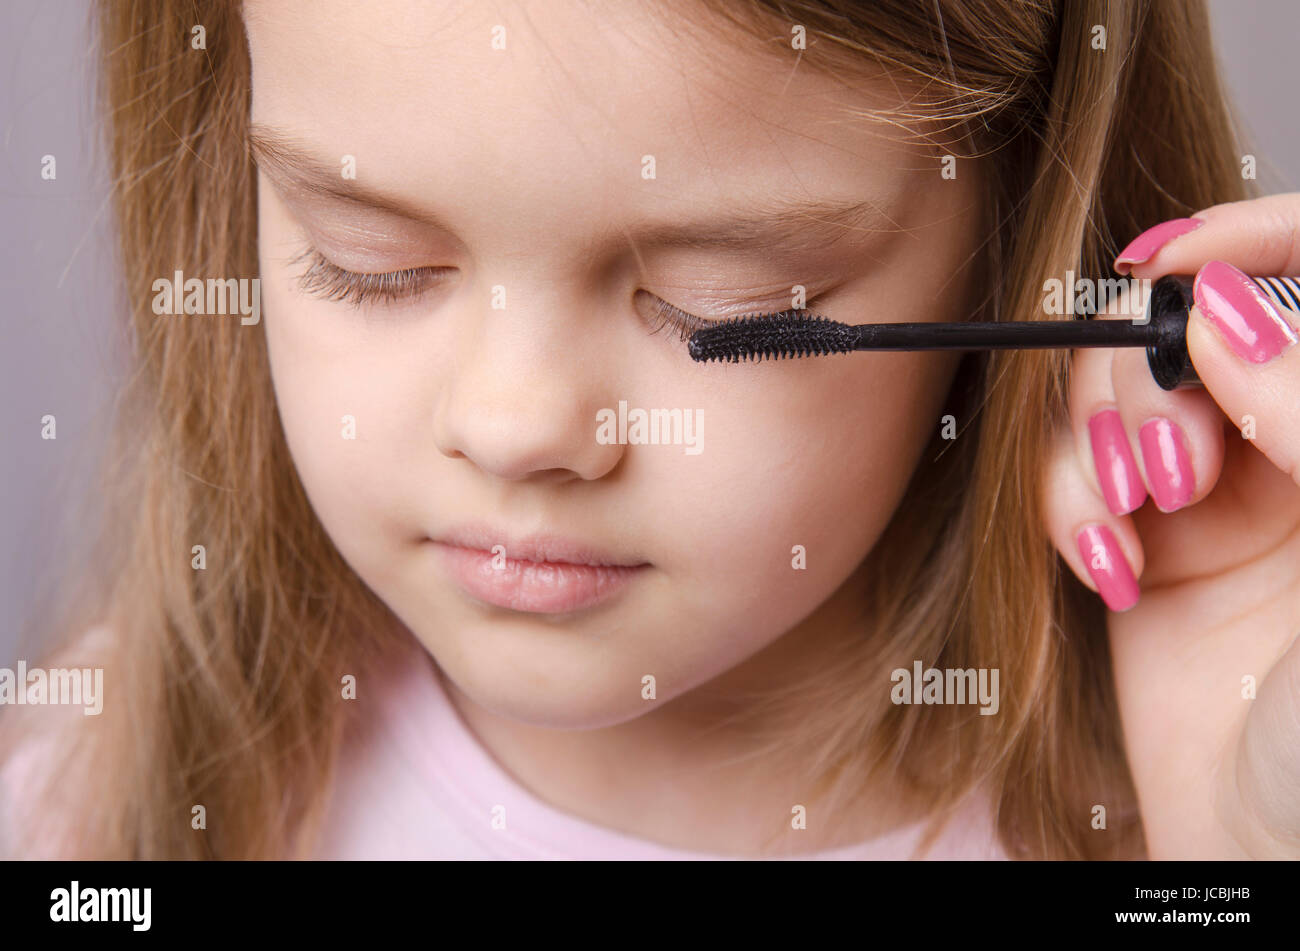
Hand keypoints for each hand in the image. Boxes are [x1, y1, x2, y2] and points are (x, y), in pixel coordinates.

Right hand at [1041, 193, 1299, 858]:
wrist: (1271, 853)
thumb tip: (1219, 301)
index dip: (1250, 239)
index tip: (1174, 263)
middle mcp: (1293, 440)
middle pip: (1188, 324)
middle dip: (1147, 382)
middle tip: (1166, 471)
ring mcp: (1220, 491)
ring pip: (1115, 393)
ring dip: (1093, 451)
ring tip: (1122, 531)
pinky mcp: (1146, 540)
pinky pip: (1073, 473)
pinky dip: (1065, 507)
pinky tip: (1103, 566)